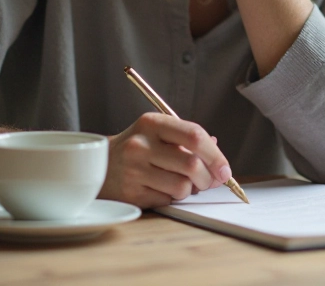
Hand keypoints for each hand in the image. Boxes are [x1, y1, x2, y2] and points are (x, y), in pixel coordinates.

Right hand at [100, 113, 232, 207]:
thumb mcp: (159, 133)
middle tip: (208, 181)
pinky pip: (167, 201)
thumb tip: (217, 156)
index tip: (225, 170)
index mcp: (152, 123)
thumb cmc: (139, 148)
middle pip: (192, 165)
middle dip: (207, 178)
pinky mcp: (131, 193)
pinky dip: (172, 198)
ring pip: (182, 187)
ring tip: (180, 183)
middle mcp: (141, 145)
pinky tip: (161, 189)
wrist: (100, 165)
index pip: (194, 136)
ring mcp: (134, 170)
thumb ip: (189, 140)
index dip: (216, 156)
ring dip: (189, 190)